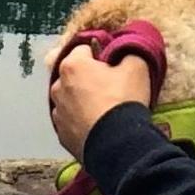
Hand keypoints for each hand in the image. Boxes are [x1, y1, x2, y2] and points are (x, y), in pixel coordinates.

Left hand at [47, 39, 156, 159]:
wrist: (117, 145)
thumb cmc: (123, 101)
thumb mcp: (136, 67)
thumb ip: (128, 52)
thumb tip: (125, 51)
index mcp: (72, 65)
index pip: (84, 49)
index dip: (101, 56)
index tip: (113, 66)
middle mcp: (58, 86)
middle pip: (74, 74)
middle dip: (89, 78)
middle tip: (110, 88)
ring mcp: (58, 112)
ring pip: (71, 98)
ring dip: (82, 100)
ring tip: (104, 110)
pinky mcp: (61, 134)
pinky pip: (71, 121)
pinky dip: (81, 121)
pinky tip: (97, 126)